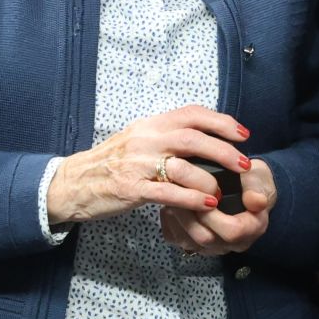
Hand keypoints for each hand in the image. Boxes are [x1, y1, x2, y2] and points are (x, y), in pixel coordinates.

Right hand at [47, 105, 250, 224]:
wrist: (74, 182)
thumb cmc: (111, 163)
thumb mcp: (138, 139)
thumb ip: (166, 135)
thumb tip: (203, 136)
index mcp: (150, 125)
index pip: (191, 113)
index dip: (221, 121)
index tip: (243, 134)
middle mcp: (145, 140)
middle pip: (192, 138)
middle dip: (223, 150)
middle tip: (244, 163)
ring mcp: (137, 164)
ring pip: (182, 166)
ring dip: (209, 179)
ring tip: (223, 189)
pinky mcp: (131, 189)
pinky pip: (167, 193)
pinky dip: (191, 199)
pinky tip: (207, 204)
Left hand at [160, 158, 276, 255]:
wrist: (246, 189)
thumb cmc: (253, 182)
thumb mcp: (259, 178)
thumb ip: (256, 188)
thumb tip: (256, 201)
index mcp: (252, 229)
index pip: (231, 232)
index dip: (214, 215)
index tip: (204, 194)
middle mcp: (232, 244)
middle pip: (205, 238)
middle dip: (189, 214)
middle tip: (177, 190)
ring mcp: (213, 246)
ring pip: (188, 241)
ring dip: (176, 217)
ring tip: (171, 194)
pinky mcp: (197, 244)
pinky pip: (178, 239)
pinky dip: (170, 223)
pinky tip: (170, 204)